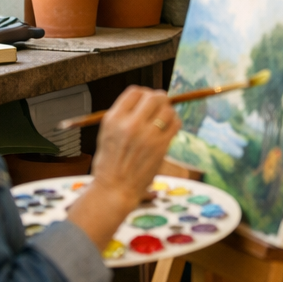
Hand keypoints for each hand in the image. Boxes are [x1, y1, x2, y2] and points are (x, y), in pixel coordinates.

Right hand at [67, 87, 181, 251]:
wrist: (114, 189)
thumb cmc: (110, 164)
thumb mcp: (107, 134)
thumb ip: (124, 117)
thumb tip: (145, 102)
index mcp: (114, 119)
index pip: (135, 92)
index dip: (144, 94)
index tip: (147, 100)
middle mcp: (130, 124)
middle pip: (153, 97)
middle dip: (159, 99)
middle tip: (161, 105)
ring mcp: (147, 135)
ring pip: (167, 109)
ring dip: (169, 111)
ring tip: (165, 118)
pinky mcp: (161, 146)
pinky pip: (175, 123)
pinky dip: (175, 122)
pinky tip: (169, 128)